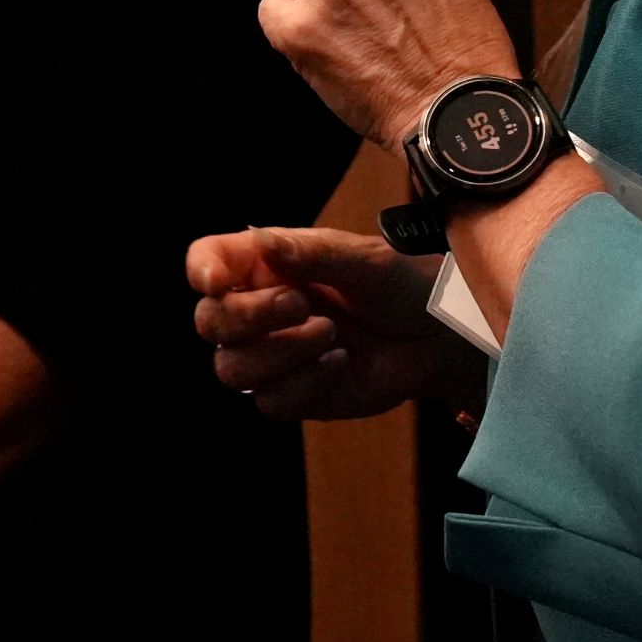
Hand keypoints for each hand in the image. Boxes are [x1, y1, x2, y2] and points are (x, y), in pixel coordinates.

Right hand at [186, 223, 470, 419]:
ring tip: (330, 335)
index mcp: (266, 265)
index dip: (202, 269)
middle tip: (302, 304)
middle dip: (249, 315)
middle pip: (210, 321)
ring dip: (279, 353)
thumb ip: (311, 253)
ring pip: (232, 369)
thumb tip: (259, 239)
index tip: (215, 279)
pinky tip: (340, 362)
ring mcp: (274, 355)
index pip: (208, 261)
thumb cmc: (401, 286)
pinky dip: (305, 383)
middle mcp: (260, 309)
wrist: (438, 338)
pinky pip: (271, 401)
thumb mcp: (364, 260)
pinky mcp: (294, 394)